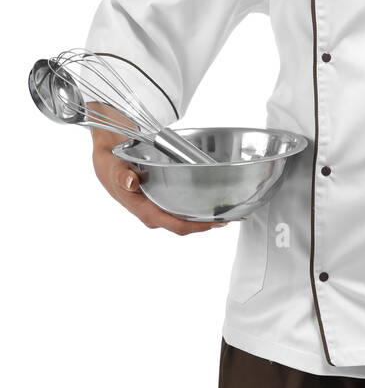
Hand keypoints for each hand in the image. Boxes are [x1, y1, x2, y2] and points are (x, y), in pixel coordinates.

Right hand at [91, 133, 226, 235]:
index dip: (198, 226)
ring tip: (230, 210)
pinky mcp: (161, 202)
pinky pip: (183, 208)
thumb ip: (122, 176)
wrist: (107, 161)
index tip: (218, 222)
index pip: (176, 225)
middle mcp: (154, 213)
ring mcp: (158, 209)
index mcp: (145, 210)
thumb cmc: (112, 165)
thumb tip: (130, 183)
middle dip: (209, 223)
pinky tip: (213, 201)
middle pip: (186, 225)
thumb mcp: (114, 168)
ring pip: (186, 218)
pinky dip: (199, 207)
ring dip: (206, 216)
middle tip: (234, 215)